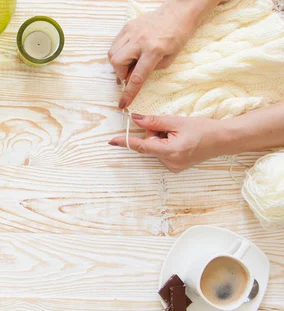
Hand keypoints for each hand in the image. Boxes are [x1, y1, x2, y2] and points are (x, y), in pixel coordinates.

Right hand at [108, 0, 217, 108]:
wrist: (179, 12)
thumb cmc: (178, 36)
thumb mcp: (169, 58)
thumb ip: (150, 70)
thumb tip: (131, 77)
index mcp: (154, 51)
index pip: (137, 77)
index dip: (128, 93)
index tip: (122, 104)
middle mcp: (140, 41)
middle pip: (117, 63)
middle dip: (120, 72)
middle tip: (130, 73)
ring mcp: (132, 31)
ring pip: (112, 53)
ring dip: (118, 63)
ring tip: (130, 61)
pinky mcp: (128, 26)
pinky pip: (115, 43)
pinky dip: (119, 52)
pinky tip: (129, 52)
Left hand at [109, 114, 228, 172]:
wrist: (223, 140)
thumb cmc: (203, 129)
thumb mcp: (177, 121)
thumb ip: (154, 121)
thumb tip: (134, 119)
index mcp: (170, 151)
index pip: (142, 146)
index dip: (126, 142)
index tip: (111, 141)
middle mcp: (170, 163)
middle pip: (148, 145)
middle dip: (153, 133)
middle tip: (170, 126)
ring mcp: (173, 167)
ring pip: (154, 149)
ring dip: (160, 139)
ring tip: (179, 134)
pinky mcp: (175, 168)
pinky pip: (161, 153)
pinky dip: (165, 145)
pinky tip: (179, 141)